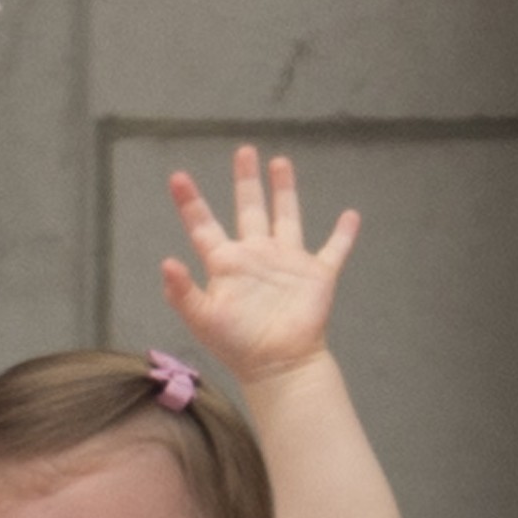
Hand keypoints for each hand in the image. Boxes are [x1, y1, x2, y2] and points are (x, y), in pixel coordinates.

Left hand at [161, 147, 358, 388]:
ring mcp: (287, 264)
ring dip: (285, 191)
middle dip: (246, 180)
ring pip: (287, 217)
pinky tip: (352, 216)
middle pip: (249, 208)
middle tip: (244, 151)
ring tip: (280, 162)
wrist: (279, 366)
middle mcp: (256, 256)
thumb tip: (166, 261)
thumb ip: (182, 292)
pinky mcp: (317, 276)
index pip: (204, 225)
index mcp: (227, 263)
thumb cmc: (238, 346)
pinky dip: (344, 234)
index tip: (178, 177)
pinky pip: (334, 250)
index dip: (191, 202)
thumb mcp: (203, 319)